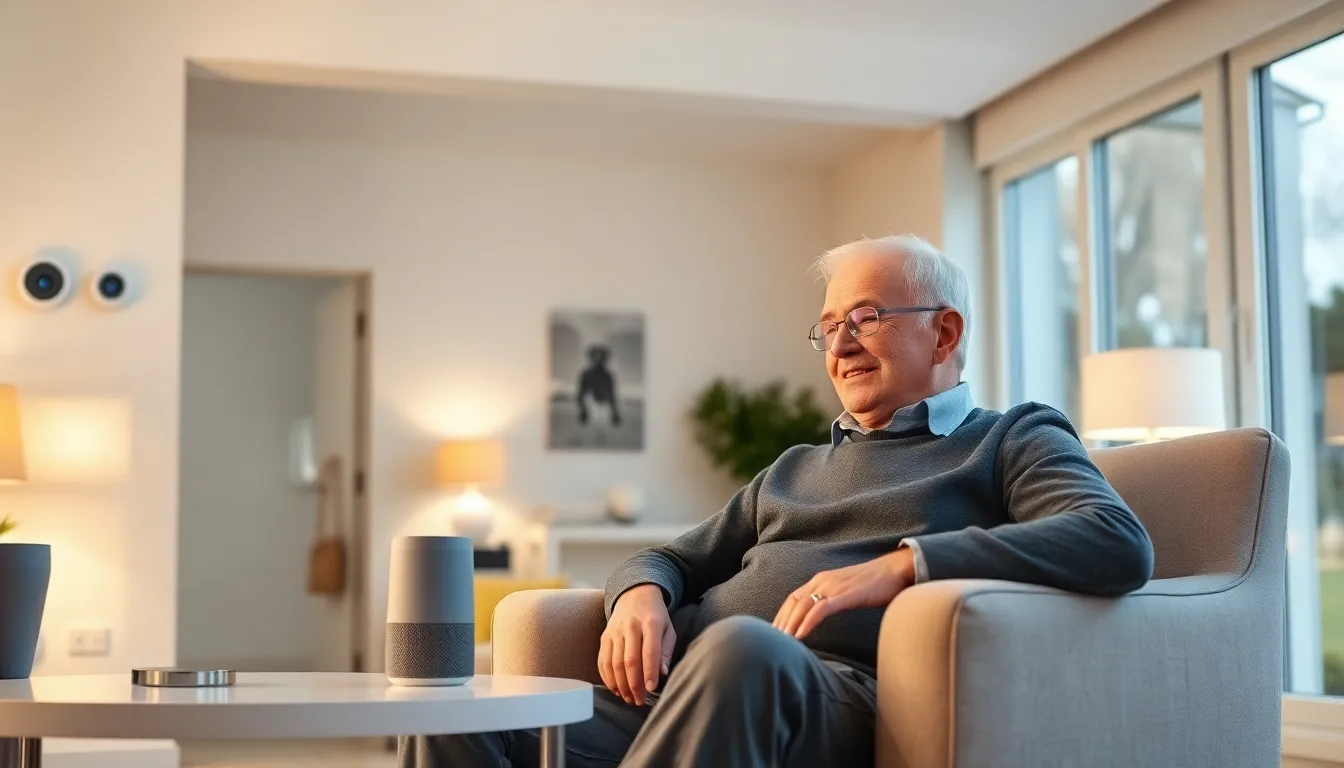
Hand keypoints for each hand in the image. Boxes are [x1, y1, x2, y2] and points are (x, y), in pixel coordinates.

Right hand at [598, 584, 675, 705]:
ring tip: (628, 698)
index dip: (649, 672)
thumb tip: (662, 673)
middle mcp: (631, 626)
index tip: (651, 689)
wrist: (635, 595)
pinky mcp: (605, 636)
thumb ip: (666, 651)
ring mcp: (615, 631)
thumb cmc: (656, 617)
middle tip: (639, 700)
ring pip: (614, 663)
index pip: (649, 651)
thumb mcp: (668, 629)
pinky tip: (615, 688)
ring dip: (620, 684)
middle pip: (629, 660)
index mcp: (651, 623)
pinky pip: (603, 660)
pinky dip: (607, 677)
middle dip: (634, 684)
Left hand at [772, 549, 916, 639]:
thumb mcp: (847, 590)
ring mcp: (833, 587)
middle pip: (793, 602)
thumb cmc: (876, 583)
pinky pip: (820, 609)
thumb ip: (833, 600)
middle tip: (772, 641)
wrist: (896, 569)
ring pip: (802, 606)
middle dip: (781, 622)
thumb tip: (824, 615)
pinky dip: (807, 622)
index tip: (774, 631)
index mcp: (822, 580)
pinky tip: (800, 636)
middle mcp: (822, 581)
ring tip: (782, 642)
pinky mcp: (845, 595)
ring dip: (790, 625)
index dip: (782, 614)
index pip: (793, 598)